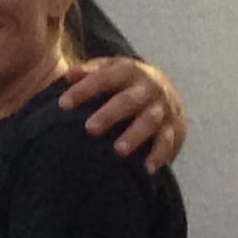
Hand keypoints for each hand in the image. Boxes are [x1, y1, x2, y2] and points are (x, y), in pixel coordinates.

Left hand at [60, 58, 185, 172]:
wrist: (165, 90)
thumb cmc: (124, 82)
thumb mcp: (110, 69)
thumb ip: (89, 71)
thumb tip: (67, 76)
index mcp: (129, 71)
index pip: (104, 78)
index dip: (84, 90)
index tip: (62, 104)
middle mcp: (149, 88)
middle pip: (129, 101)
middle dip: (110, 114)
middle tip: (89, 129)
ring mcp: (163, 108)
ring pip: (149, 121)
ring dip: (134, 136)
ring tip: (118, 151)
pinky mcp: (174, 127)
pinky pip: (168, 142)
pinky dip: (159, 155)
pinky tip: (147, 168)